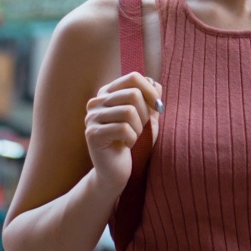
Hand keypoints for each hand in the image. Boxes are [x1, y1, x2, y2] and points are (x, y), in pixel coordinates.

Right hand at [84, 72, 162, 194]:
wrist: (114, 172)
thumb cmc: (131, 143)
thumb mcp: (146, 119)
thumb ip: (150, 100)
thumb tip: (156, 83)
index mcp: (108, 93)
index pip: (133, 78)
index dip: (151, 91)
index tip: (158, 108)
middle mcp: (96, 101)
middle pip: (133, 94)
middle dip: (145, 114)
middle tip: (141, 129)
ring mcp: (92, 117)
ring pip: (129, 112)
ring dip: (139, 129)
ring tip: (133, 138)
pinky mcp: (93, 133)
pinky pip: (123, 129)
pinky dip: (132, 139)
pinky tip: (126, 146)